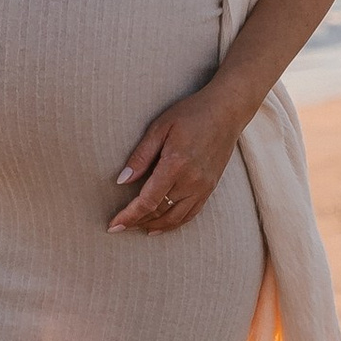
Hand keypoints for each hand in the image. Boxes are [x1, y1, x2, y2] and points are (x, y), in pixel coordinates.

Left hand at [110, 86, 242, 234]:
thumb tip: (121, 181)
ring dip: (154, 226)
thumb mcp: (159, 128)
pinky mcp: (210, 188)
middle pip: (159, 212)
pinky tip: (161, 226)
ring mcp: (203, 187)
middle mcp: (191, 181)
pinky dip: (174, 223)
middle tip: (118, 227)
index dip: (129, 216)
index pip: (148, 201)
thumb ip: (140, 156)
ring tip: (136, 227)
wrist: (226, 112)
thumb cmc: (190, 114)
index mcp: (175, 165)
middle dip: (137, 222)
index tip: (113, 225)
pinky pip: (191, 214)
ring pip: (175, 218)